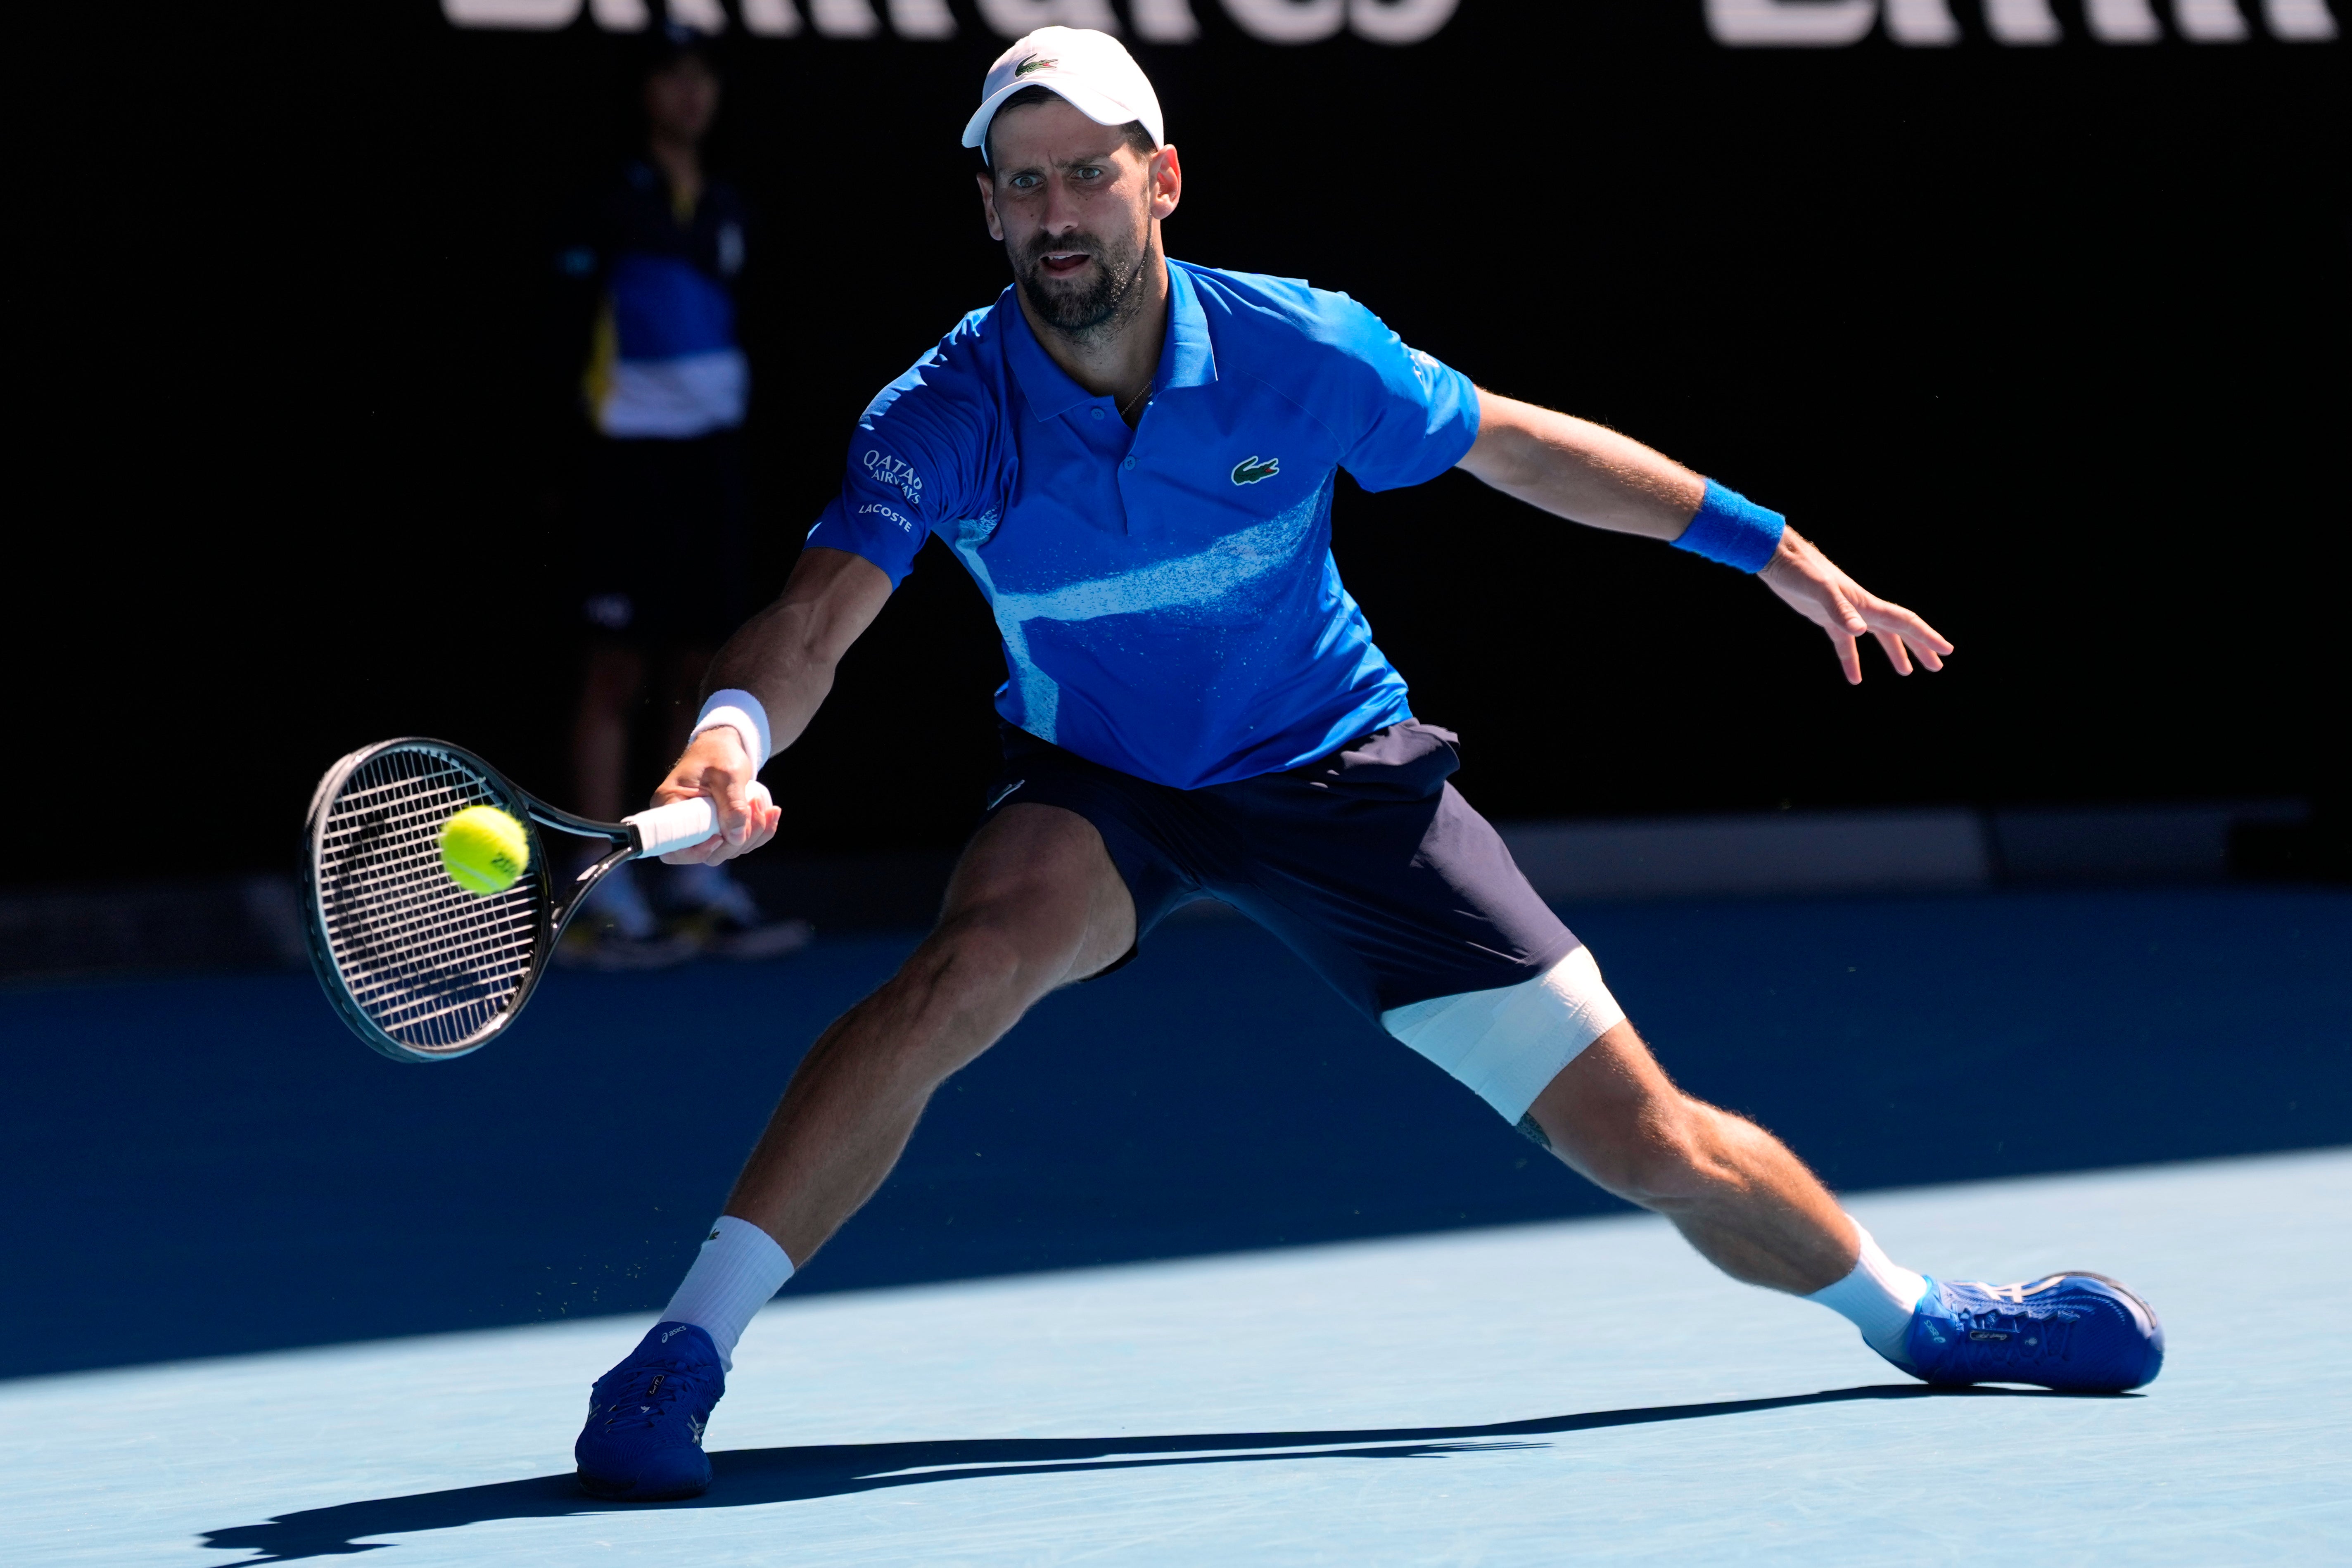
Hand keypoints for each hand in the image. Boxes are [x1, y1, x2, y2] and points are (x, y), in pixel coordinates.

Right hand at [651, 726, 782, 864]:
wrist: (724, 745)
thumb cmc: (719, 754)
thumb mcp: (728, 774)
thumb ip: (733, 804)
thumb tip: (736, 838)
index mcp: (670, 806)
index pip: (673, 847)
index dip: (696, 852)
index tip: (719, 837)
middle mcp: (681, 823)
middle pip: (707, 854)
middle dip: (737, 840)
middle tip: (756, 808)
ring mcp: (701, 828)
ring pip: (727, 850)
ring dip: (753, 834)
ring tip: (763, 804)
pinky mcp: (719, 829)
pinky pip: (739, 842)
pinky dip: (759, 832)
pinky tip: (771, 812)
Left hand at [1759, 527, 1953, 685]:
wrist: (1777, 557)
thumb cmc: (1799, 569)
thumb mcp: (1818, 590)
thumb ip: (1839, 610)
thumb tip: (1860, 631)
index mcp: (1865, 603)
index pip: (1904, 622)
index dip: (1926, 637)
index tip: (1946, 651)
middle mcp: (1861, 607)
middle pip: (1897, 630)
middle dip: (1919, 647)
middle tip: (1937, 666)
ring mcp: (1845, 613)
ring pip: (1877, 636)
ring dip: (1894, 652)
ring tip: (1906, 672)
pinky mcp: (1826, 617)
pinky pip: (1845, 643)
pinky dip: (1851, 660)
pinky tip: (1854, 678)